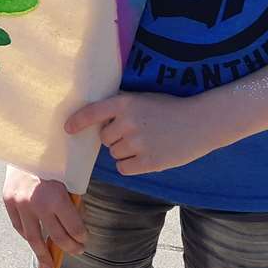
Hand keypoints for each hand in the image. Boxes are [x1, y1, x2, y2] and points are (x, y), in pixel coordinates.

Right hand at [3, 166, 84, 267]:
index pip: (73, 227)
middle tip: (77, 251)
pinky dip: (28, 236)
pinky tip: (35, 242)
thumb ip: (73, 202)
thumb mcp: (69, 177)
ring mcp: (20, 204)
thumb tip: (77, 227)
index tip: (85, 239)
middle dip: (70, 247)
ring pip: (33, 238)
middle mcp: (37, 204)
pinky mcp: (8, 201)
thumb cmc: (51, 159)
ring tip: (49, 266)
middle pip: (56, 237)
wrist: (23, 143)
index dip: (82, 236)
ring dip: (44, 254)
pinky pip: (19, 226)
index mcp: (56, 197)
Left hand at [66, 92, 226, 175]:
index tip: (68, 128)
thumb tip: (98, 125)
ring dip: (124, 152)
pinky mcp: (148, 162)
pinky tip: (146, 156)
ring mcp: (138, 143)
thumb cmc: (170, 109)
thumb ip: (121, 108)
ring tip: (146, 142)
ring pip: (115, 154)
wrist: (200, 122)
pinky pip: (124, 168)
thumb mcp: (143, 100)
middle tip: (135, 132)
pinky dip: (131, 165)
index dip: (78, 121)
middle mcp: (128, 122)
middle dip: (114, 138)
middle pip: (104, 138)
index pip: (93, 112)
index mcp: (125, 102)